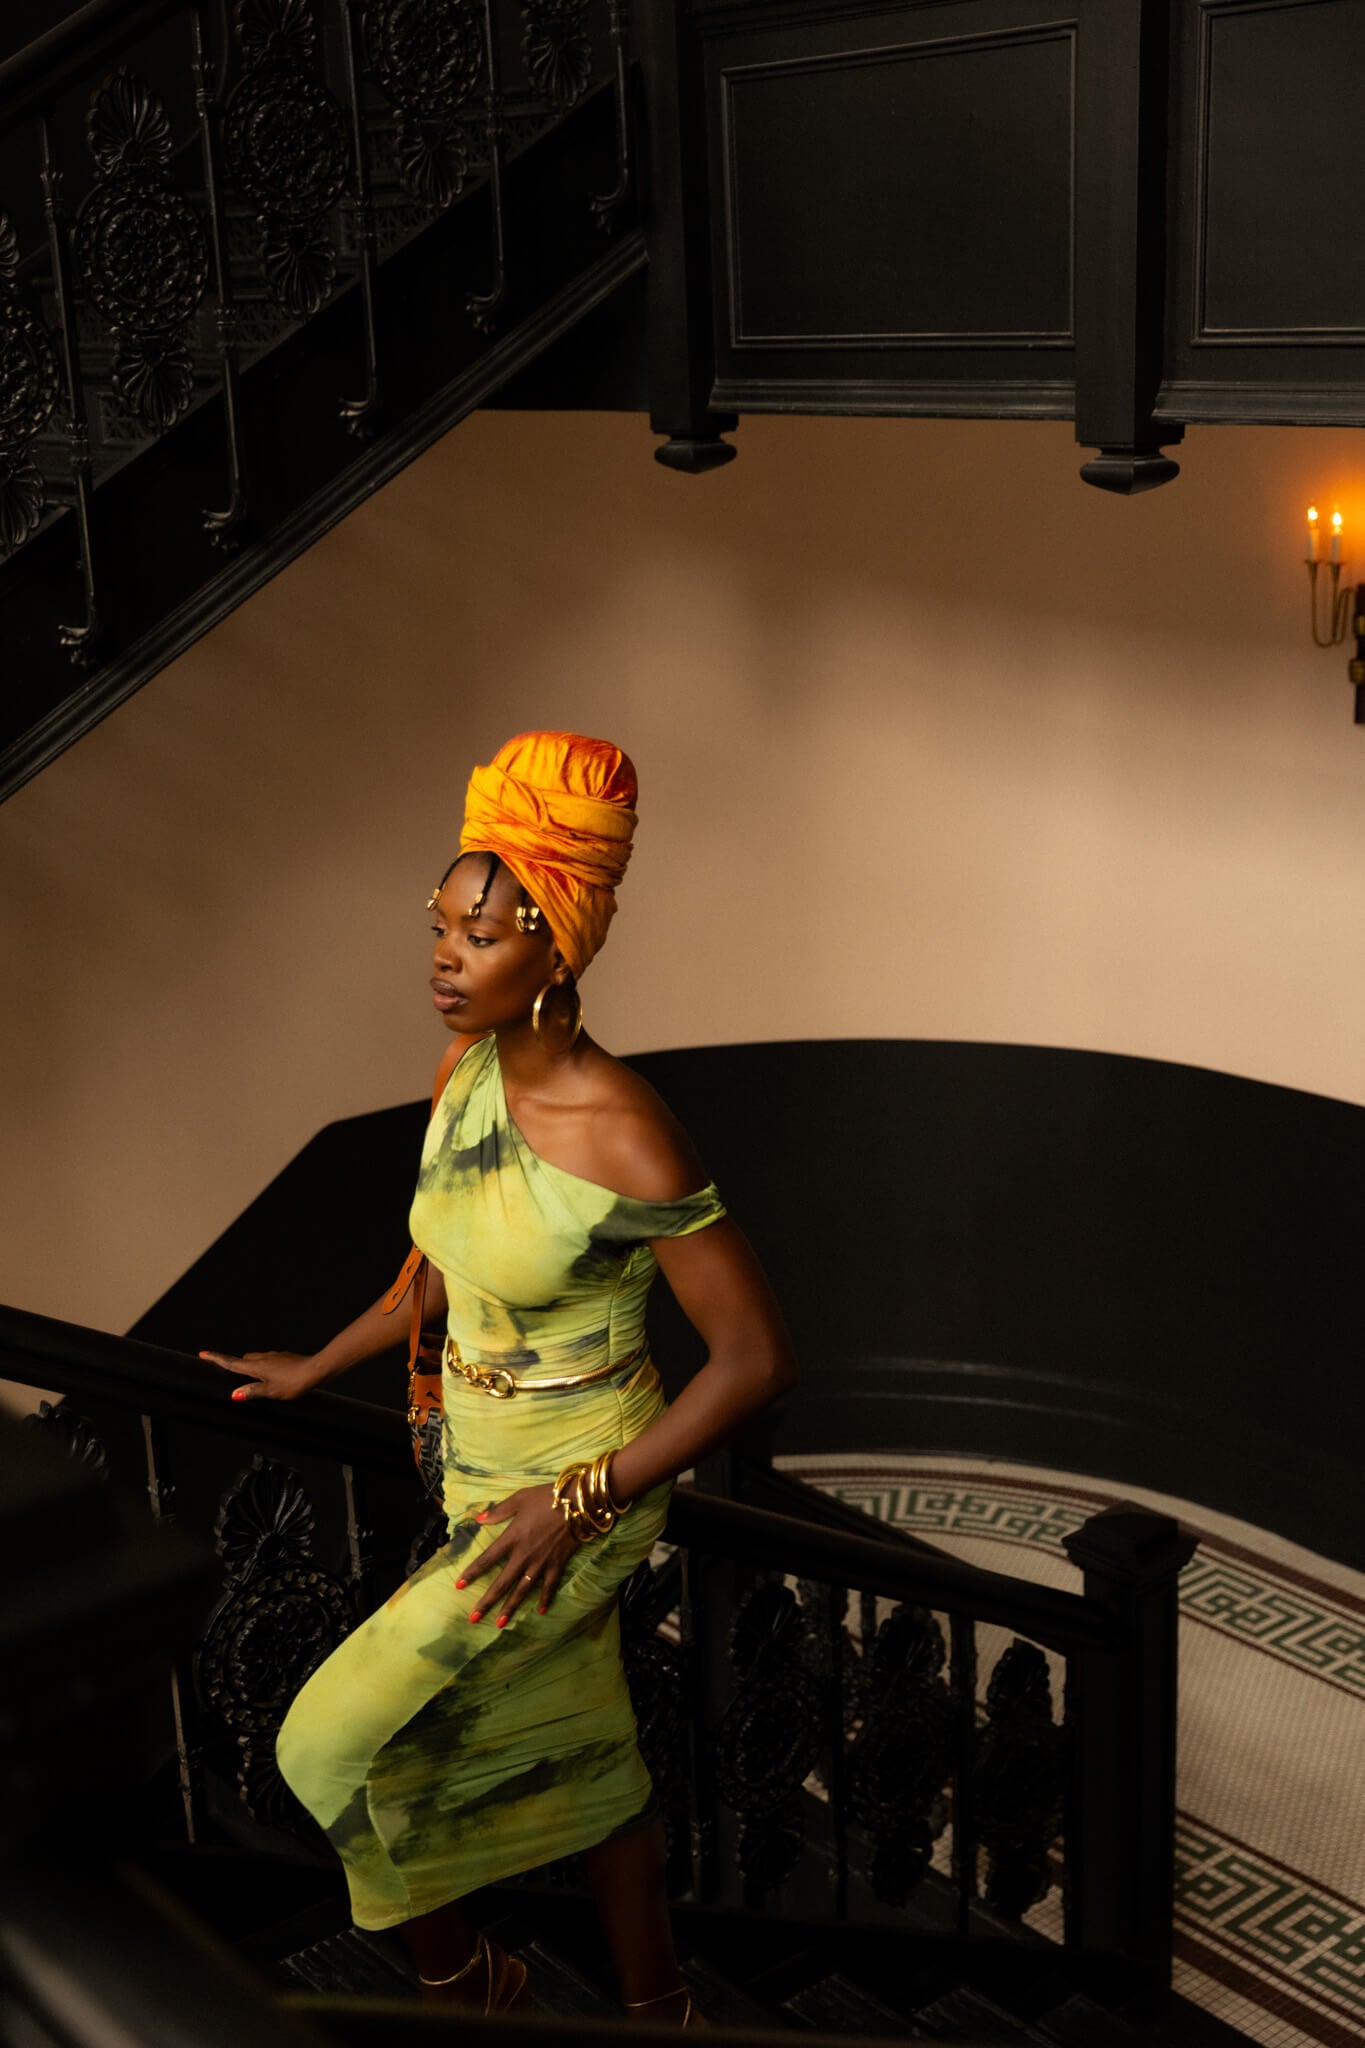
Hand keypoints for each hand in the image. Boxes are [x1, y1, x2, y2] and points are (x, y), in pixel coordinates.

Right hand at [199, 1348, 319, 1402]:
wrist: (317, 1369)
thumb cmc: (295, 1382)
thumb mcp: (272, 1391)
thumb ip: (253, 1392)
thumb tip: (234, 1395)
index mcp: (257, 1367)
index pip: (231, 1362)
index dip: (216, 1358)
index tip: (202, 1354)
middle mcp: (264, 1358)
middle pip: (243, 1360)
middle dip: (233, 1365)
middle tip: (224, 1370)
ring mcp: (274, 1356)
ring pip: (256, 1359)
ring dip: (249, 1366)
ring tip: (248, 1378)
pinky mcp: (284, 1358)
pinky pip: (267, 1361)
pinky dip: (263, 1367)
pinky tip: (270, 1376)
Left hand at [455, 1484, 578, 1624]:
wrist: (578, 1503)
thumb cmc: (547, 1497)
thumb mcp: (519, 1498)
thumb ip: (498, 1511)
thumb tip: (478, 1519)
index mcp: (512, 1538)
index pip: (487, 1559)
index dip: (472, 1572)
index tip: (459, 1586)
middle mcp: (523, 1555)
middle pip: (502, 1583)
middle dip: (486, 1602)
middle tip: (473, 1618)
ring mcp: (541, 1562)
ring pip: (522, 1590)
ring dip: (510, 1608)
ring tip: (499, 1624)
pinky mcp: (557, 1564)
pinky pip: (549, 1586)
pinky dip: (545, 1599)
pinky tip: (540, 1611)